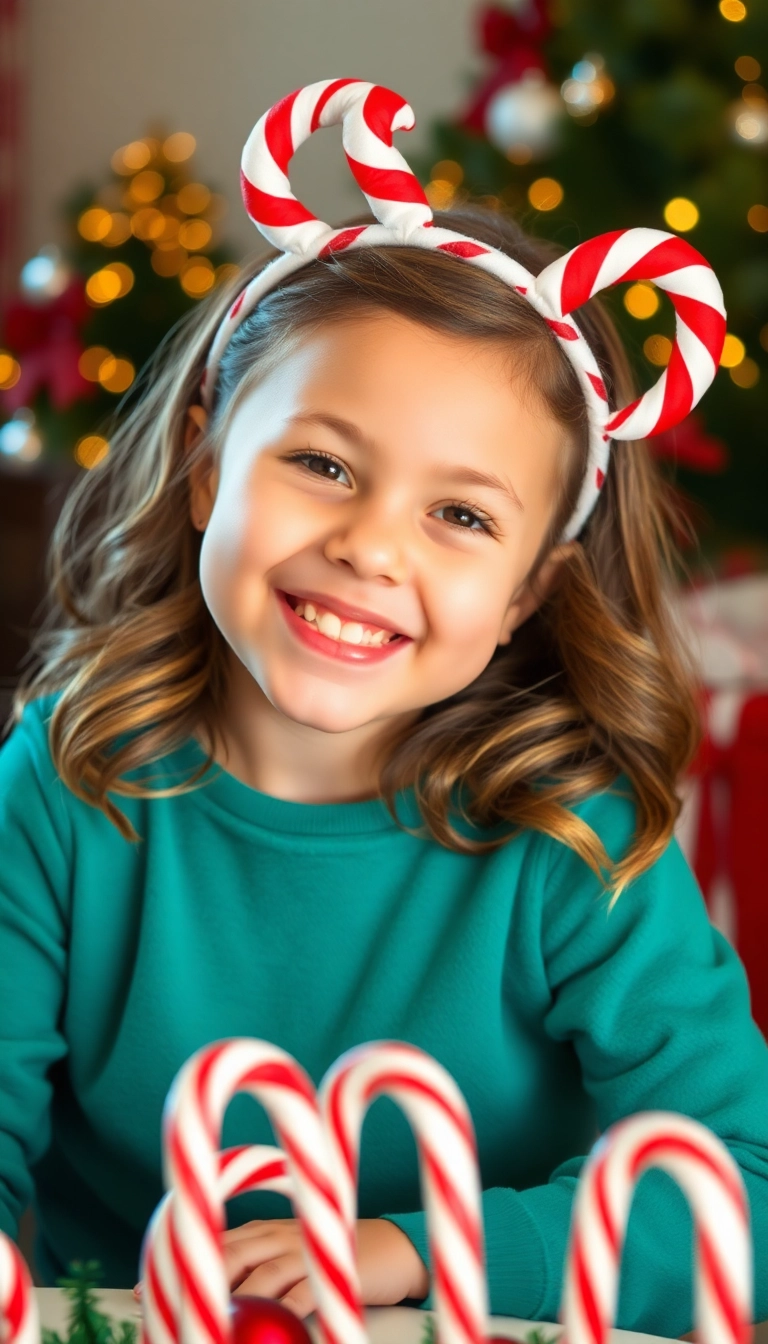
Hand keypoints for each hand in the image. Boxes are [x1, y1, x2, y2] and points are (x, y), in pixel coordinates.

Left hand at [133, 1218, 429, 1319]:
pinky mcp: (330, 1269)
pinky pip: (302, 1297)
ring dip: (237, 1305)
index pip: (212, 1244)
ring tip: (213, 1329)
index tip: (141, 1291)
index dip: (177, 1265)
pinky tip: (275, 1333)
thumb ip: (257, 1270)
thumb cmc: (332, 1256)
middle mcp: (277, 1234)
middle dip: (195, 1283)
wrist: (393, 1248)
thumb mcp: (291, 1256)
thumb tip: (217, 1304)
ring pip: (262, 1277)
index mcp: (263, 1230)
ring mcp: (304, 1249)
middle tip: (164, 1312)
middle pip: (229, 1256)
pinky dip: (286, 1316)